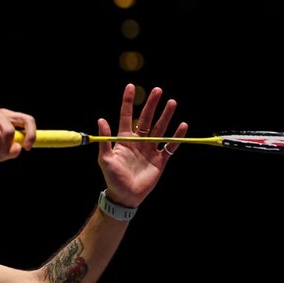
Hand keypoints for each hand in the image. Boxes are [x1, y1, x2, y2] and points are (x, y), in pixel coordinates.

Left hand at [98, 83, 187, 207]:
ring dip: (166, 116)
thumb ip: (105, 140)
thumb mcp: (105, 160)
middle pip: (147, 119)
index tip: (130, 86)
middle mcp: (138, 141)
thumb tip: (101, 120)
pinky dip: (176, 137)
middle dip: (152, 105)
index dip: (128, 102)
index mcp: (124, 139)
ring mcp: (150, 150)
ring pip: (160, 129)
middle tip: (158, 90)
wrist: (125, 196)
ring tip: (172, 103)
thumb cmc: (113, 178)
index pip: (126, 116)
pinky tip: (182, 126)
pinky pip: (170, 146)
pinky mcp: (160, 160)